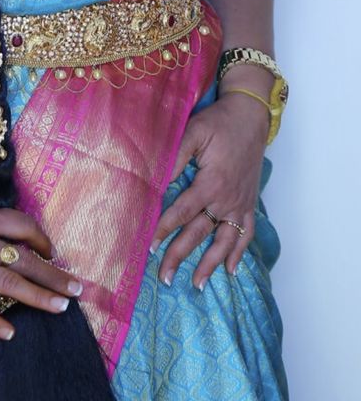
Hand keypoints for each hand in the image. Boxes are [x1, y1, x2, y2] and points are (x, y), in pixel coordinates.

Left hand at [150, 92, 269, 289]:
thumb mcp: (193, 133)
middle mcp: (227, 199)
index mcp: (211, 183)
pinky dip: (239, 252)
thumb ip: (175, 158)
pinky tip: (231, 270)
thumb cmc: (218, 122)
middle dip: (180, 256)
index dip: (164, 229)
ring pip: (225, 241)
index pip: (182, 212)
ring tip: (197, 285)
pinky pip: (246, 233)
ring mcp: (240, 204)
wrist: (250, 115)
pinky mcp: (249, 203)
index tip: (150, 247)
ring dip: (210, 264)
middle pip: (200, 233)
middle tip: (164, 278)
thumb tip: (156, 181)